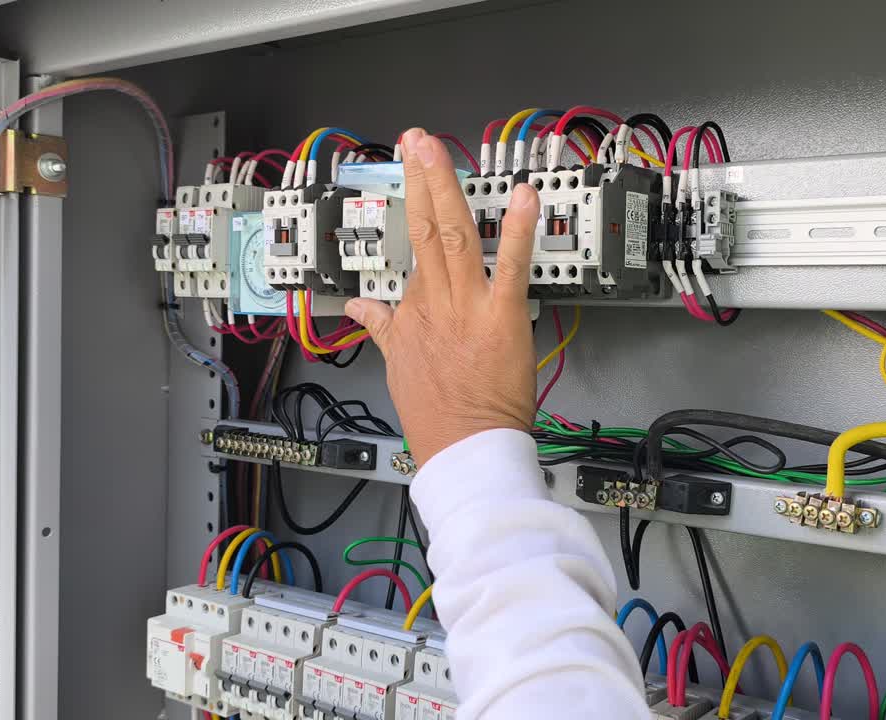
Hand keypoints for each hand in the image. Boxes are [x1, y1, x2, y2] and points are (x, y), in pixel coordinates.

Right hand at [344, 128, 540, 463]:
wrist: (464, 450)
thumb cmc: (436, 417)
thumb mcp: (397, 367)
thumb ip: (382, 328)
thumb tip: (360, 309)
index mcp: (412, 312)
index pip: (413, 249)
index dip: (414, 203)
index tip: (411, 170)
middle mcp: (436, 303)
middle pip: (427, 230)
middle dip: (421, 180)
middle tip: (416, 141)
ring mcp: (468, 308)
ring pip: (456, 238)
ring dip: (449, 190)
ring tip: (441, 151)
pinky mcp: (503, 319)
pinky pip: (511, 269)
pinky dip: (519, 233)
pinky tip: (525, 198)